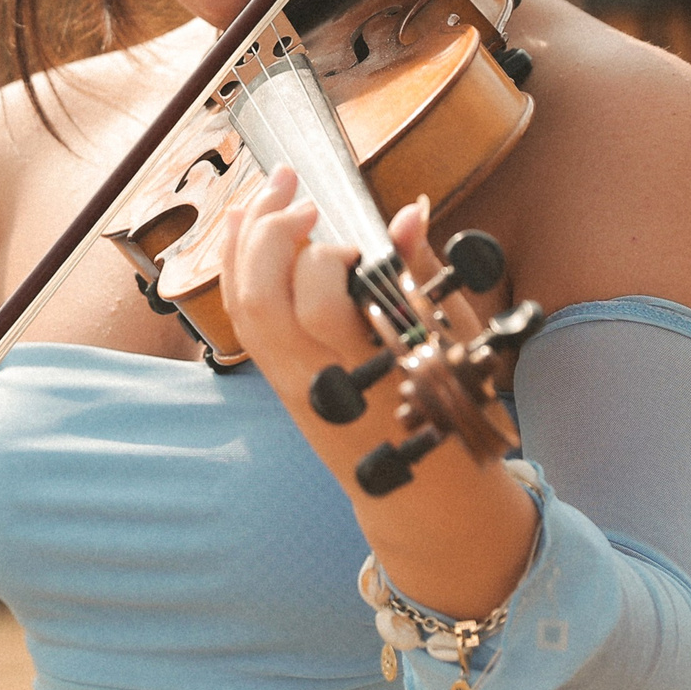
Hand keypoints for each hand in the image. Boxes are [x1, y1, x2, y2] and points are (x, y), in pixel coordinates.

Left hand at [214, 166, 443, 436]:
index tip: (355, 243)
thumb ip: (422, 274)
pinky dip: (236, 266)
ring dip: (247, 238)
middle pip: (262, 299)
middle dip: (273, 232)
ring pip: (242, 305)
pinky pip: (242, 317)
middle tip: (303, 198)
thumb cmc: (450, 417)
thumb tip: (407, 213)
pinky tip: (242, 226)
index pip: (320, 307)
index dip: (327, 259)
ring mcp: (288, 381)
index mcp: (368, 371)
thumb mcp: (454, 347)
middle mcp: (315, 378)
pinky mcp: (276, 379)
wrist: (423, 498)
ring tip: (272, 191)